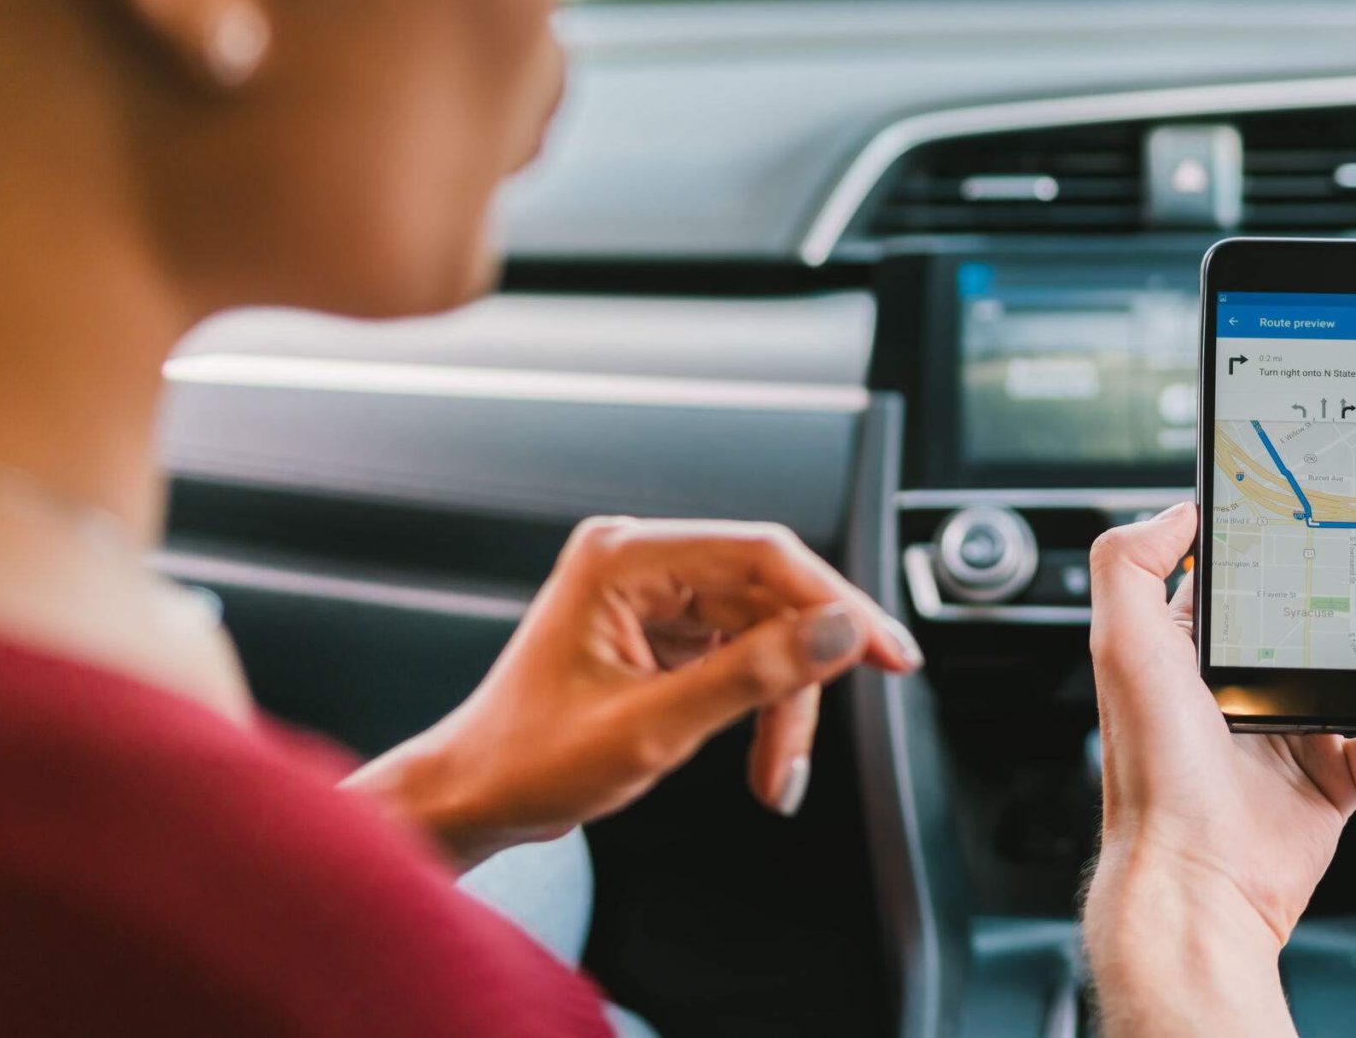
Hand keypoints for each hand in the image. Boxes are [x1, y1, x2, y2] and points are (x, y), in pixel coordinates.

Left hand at [347, 516, 919, 869]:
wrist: (469, 800)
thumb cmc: (526, 764)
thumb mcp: (651, 729)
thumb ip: (751, 676)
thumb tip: (837, 633)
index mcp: (623, 557)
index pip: (763, 555)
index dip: (836, 601)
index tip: (886, 650)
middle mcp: (638, 560)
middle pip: (770, 596)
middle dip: (804, 675)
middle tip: (828, 736)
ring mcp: (649, 593)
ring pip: (763, 630)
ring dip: (783, 702)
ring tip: (777, 775)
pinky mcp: (658, 627)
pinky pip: (740, 651)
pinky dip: (760, 704)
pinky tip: (760, 755)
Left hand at [1082, 500, 1355, 1035]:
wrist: (1194, 881)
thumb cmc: (1153, 768)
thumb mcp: (1123, 645)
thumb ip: (1131, 563)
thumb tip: (1175, 509)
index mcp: (1204, 642)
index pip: (1270, 562)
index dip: (1321, 525)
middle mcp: (1253, 678)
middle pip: (1343, 605)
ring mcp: (1297, 730)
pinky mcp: (1331, 782)